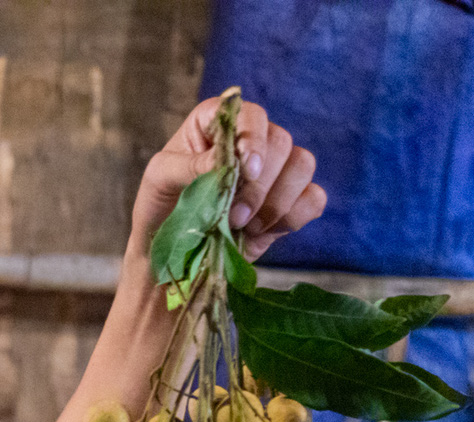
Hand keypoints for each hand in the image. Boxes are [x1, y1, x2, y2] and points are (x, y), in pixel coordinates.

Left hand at [131, 95, 326, 263]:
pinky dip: (294, 216)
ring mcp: (273, 171)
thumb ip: (189, 165)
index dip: (253, 138)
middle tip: (234, 216)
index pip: (250, 114)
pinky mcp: (288, 203)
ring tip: (244, 226)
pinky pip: (313, 199)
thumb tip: (226, 160)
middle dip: (259, 185)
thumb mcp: (160, 180)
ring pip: (302, 166)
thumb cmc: (160, 208)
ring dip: (276, 201)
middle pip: (281, 142)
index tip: (247, 169)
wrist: (172, 256)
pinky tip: (263, 231)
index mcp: (218, 124)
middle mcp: (251, 141)